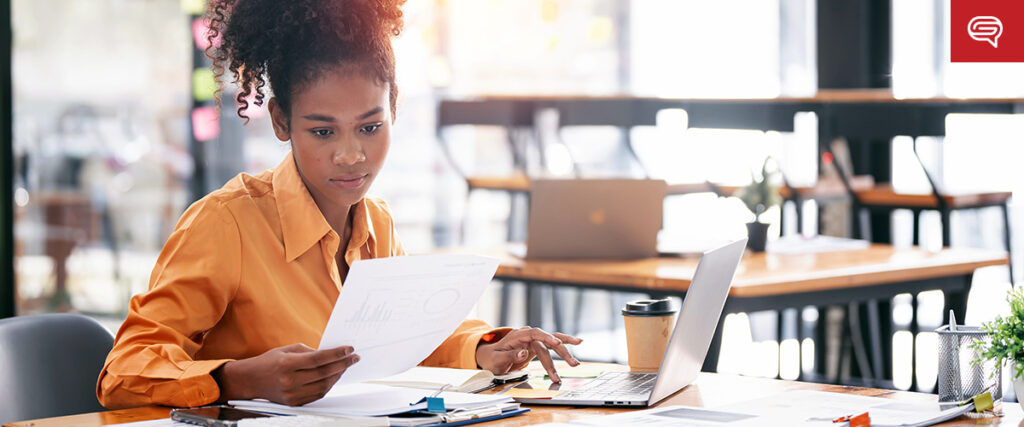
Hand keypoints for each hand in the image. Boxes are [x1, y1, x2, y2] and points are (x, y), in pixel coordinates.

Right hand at [213, 343, 358, 405]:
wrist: (250, 380)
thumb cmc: (269, 362)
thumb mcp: (287, 350)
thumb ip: (309, 351)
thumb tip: (331, 354)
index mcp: (287, 364)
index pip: (319, 359)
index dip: (337, 354)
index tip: (350, 349)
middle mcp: (289, 381)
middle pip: (324, 373)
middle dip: (343, 365)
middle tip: (354, 358)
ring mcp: (291, 395)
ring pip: (324, 386)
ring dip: (338, 376)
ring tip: (345, 366)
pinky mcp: (294, 403)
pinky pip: (317, 395)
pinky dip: (328, 385)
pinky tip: (334, 377)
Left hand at [475, 327, 581, 382]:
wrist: (491, 357)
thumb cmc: (492, 359)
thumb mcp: (497, 360)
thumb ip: (510, 356)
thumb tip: (523, 353)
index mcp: (517, 336)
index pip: (535, 334)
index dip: (546, 338)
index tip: (556, 344)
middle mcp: (527, 335)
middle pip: (547, 341)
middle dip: (561, 352)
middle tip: (572, 363)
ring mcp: (533, 340)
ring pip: (553, 342)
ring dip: (566, 350)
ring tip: (577, 356)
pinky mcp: (537, 346)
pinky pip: (552, 345)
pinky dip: (564, 345)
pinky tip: (576, 343)